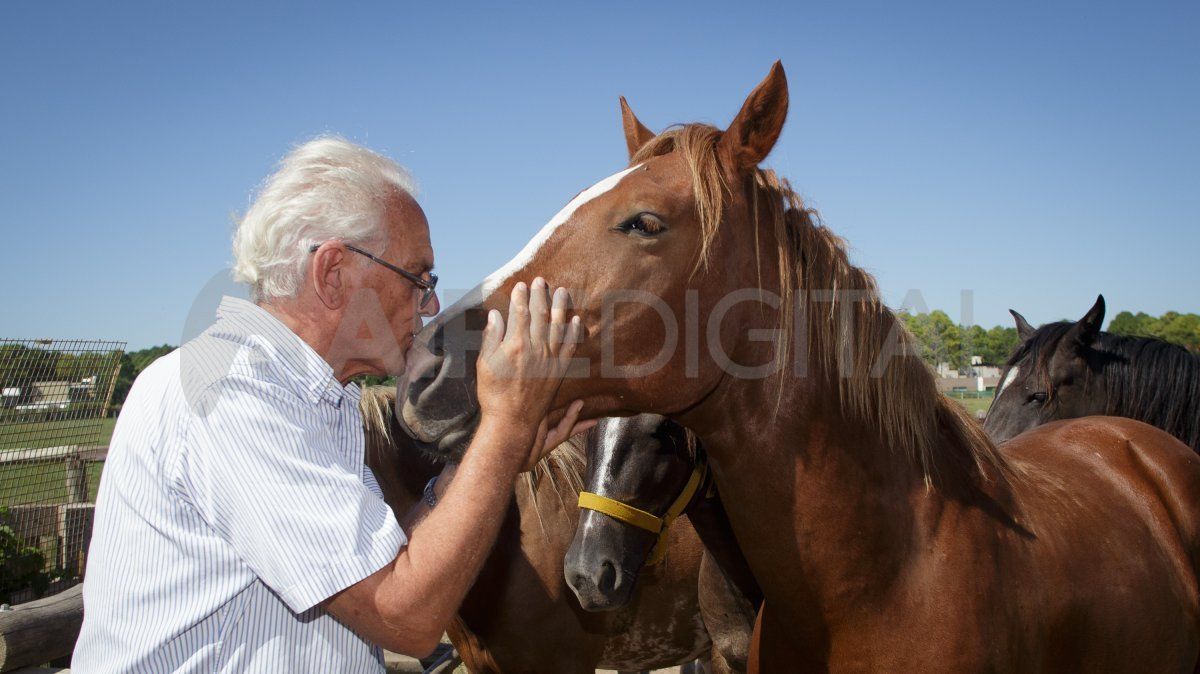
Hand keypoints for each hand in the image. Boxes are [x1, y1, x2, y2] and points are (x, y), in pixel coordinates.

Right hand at [476, 278, 589, 465]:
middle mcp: (535, 350)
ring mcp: (550, 360)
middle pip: (541, 316)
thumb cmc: (493, 393)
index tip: (521, 284)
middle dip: (541, 296)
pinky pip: (569, 347)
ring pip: (558, 327)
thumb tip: (495, 315)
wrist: (512, 421)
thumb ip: (491, 338)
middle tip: (542, 281)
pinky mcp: (558, 371)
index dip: (521, 297)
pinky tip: (576, 320)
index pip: (519, 313)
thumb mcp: (484, 364)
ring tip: (563, 291)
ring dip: (561, 307)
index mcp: (515, 345)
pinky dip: (574, 332)